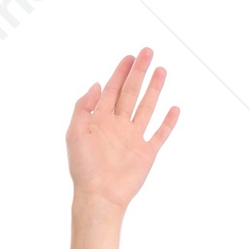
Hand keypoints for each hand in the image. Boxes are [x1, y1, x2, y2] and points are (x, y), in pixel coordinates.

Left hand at [67, 47, 178, 212]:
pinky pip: (160, 134)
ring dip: (154, 89)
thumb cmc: (84, 168)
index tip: (129, 56)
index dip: (120, 73)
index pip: (112, 90)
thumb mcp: (75, 133)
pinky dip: (168, 122)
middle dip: (139, 72)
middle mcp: (117, 127)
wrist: (99, 196)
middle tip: (147, 52)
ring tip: (161, 70)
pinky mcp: (146, 153)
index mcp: (100, 122)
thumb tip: (96, 85)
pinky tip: (174, 109)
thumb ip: (83, 107)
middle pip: (131, 93)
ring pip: (146, 108)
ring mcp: (133, 139)